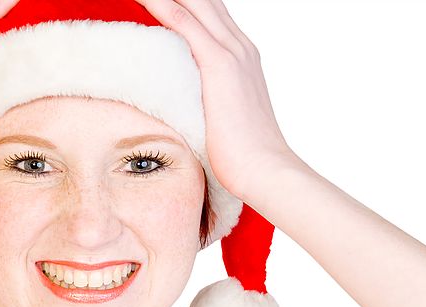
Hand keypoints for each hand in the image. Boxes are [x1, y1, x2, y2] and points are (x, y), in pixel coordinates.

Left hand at [134, 0, 299, 199]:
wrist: (265, 169)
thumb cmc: (243, 156)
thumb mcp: (223, 121)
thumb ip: (207, 106)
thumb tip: (186, 117)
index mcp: (243, 57)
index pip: (211, 15)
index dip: (188, 4)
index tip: (160, 3)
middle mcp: (240, 47)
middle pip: (205, 1)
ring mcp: (232, 53)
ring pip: (194, 3)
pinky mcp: (220, 64)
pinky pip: (183, 21)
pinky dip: (161, 4)